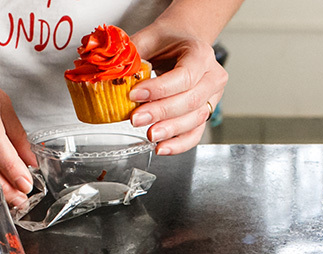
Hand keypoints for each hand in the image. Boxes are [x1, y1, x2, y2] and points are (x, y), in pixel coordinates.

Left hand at [129, 25, 227, 155]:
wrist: (184, 41)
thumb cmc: (169, 40)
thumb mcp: (150, 37)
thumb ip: (132, 54)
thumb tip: (109, 74)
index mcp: (201, 54)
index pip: (184, 76)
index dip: (159, 89)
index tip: (135, 95)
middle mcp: (212, 76)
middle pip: (191, 101)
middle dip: (161, 113)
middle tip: (136, 119)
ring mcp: (212, 97)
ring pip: (195, 120)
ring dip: (169, 130)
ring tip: (148, 135)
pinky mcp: (205, 113)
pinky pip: (196, 134)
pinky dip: (179, 144)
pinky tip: (162, 147)